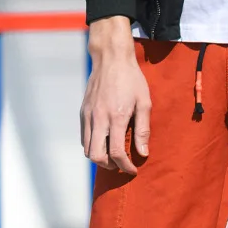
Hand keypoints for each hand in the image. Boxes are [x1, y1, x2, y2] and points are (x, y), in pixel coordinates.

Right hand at [82, 17, 150, 174]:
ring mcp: (88, 115)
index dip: (125, 166)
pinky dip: (92, 145)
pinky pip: (84, 137)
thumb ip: (143, 130)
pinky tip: (104, 142)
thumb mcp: (144, 103)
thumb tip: (143, 153)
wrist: (111, 58)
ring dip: (99, 157)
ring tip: (112, 156)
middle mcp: (98, 118)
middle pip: (96, 156)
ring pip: (87, 149)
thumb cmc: (131, 79)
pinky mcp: (83, 112)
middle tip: (120, 165)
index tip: (133, 169)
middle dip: (109, 166)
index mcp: (116, 117)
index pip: (117, 153)